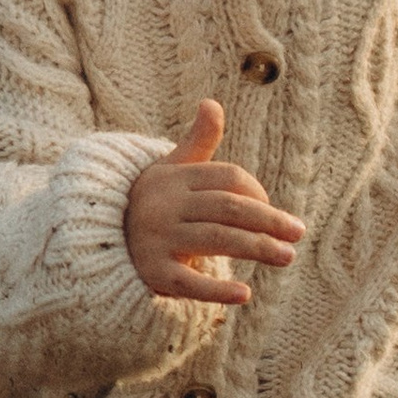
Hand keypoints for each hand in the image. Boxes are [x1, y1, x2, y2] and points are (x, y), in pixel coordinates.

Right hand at [123, 100, 303, 305]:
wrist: (100, 240)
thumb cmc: (152, 202)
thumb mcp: (171, 169)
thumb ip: (198, 141)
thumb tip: (212, 102)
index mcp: (175, 178)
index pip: (228, 178)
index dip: (257, 192)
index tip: (273, 210)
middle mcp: (166, 206)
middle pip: (228, 208)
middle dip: (268, 220)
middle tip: (298, 233)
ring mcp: (158, 239)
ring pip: (216, 239)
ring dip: (257, 248)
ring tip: (288, 256)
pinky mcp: (153, 273)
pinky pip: (188, 283)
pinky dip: (216, 290)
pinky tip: (244, 294)